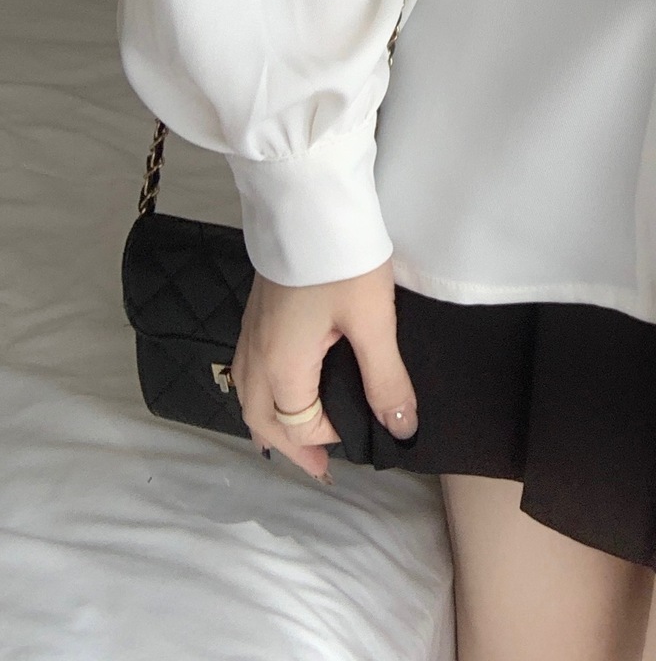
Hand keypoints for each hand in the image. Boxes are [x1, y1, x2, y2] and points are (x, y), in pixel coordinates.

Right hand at [231, 258, 417, 480]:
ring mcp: (251, 328)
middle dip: (286, 446)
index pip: (299, 423)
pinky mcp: (256, 307)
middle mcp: (256, 352)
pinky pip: (249, 366)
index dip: (329, 436)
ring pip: (248, 392)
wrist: (308, 196)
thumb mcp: (373, 320)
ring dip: (269, 420)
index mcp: (282, 364)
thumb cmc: (341, 259)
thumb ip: (386, 378)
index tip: (363, 434)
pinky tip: (282, 380)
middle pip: (260, 418)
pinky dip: (263, 390)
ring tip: (295, 433)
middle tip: (316, 466)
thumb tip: (400, 429)